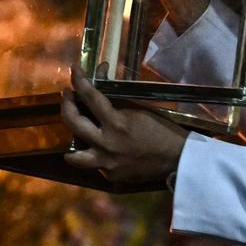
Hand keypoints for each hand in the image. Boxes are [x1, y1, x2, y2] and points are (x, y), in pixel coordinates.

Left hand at [61, 64, 188, 183]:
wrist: (178, 158)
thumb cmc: (162, 129)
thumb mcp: (140, 108)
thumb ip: (117, 96)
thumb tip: (101, 74)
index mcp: (117, 123)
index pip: (90, 97)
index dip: (79, 80)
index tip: (73, 69)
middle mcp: (106, 144)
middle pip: (73, 123)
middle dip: (66, 105)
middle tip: (68, 96)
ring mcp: (107, 163)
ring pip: (74, 157)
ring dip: (71, 142)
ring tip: (74, 132)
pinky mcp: (111, 177)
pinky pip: (95, 165)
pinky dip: (95, 154)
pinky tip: (101, 148)